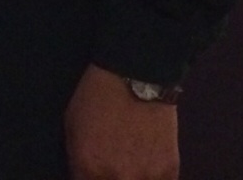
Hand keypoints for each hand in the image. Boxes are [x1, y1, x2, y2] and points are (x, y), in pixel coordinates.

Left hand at [64, 64, 178, 179]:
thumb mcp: (73, 128)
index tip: (92, 173)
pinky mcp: (170, 171)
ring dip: (132, 177)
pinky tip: (147, 166)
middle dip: (110, 178)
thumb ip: (78, 163)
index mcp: (90, 168)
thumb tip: (85, 177)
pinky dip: (153, 177)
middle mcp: (119, 178)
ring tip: (130, 164)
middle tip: (114, 164)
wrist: (136, 74)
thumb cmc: (97, 98)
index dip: (88, 179)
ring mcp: (147, 177)